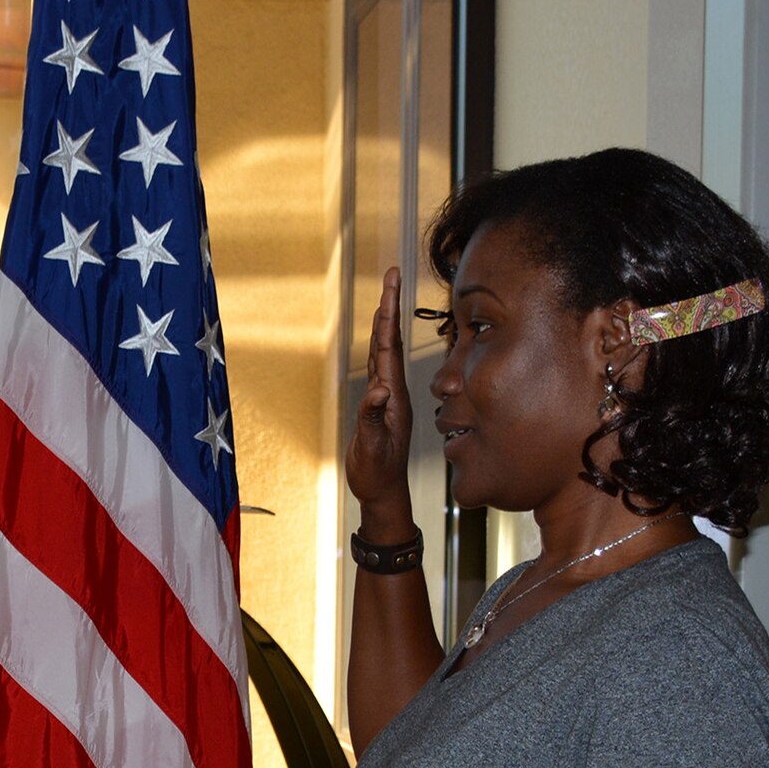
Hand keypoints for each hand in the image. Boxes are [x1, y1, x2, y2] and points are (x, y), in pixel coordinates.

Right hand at [345, 266, 416, 533]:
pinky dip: (378, 346)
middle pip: (388, 339)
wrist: (384, 492)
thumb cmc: (378, 473)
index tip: (391, 282)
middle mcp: (393, 390)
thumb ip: (375, 419)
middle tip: (391, 275)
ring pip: (384, 351)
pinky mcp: (381, 404)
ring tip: (384, 298)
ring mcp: (388, 396)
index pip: (389, 344)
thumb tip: (378, 389)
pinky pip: (379, 366)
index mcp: (394, 395)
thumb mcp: (374, 447)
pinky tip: (378, 339)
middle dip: (389, 306)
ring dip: (384, 323)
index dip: (389, 312)